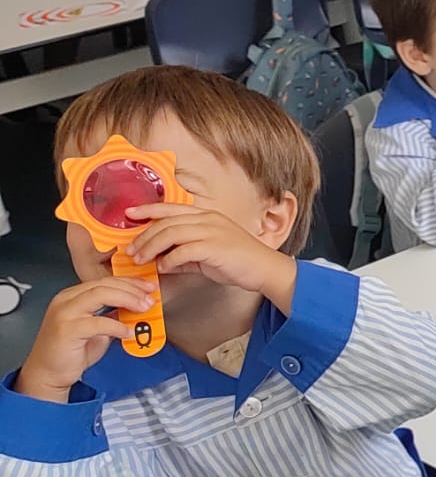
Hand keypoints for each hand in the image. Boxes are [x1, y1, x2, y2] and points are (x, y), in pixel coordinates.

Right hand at [16, 277, 159, 401]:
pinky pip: (98, 322)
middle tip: (150, 298)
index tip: (148, 287)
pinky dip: (117, 326)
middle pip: (104, 285)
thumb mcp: (98, 330)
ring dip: (127, 300)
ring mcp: (64, 313)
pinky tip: (129, 332)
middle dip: (132, 289)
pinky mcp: (67, 329)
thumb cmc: (70, 351)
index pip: (104, 281)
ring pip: (100, 295)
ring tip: (144, 309)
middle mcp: (66, 300)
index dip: (129, 282)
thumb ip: (113, 316)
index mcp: (73, 296)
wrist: (48, 373)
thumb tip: (136, 309)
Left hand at [123, 203, 295, 303]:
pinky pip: (183, 251)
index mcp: (206, 216)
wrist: (265, 269)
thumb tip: (161, 261)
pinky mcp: (214, 247)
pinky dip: (169, 260)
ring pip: (171, 234)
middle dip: (144, 236)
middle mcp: (208, 219)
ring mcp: (212, 231)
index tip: (129, 214)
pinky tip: (164, 268)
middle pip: (166, 222)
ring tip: (141, 260)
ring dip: (151, 248)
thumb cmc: (238, 261)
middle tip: (131, 251)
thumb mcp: (208, 254)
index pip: (171, 207)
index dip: (148, 209)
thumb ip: (185, 253)